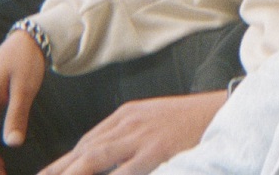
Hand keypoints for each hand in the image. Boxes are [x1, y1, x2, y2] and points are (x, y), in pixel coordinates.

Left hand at [37, 91, 228, 174]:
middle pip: (83, 152)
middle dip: (57, 171)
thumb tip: (104, 153)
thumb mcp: (153, 118)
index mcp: (126, 114)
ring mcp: (139, 138)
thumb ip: (129, 133)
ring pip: (93, 160)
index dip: (63, 163)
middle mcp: (127, 124)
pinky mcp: (154, 152)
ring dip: (71, 174)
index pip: (86, 142)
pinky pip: (123, 173)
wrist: (221, 110)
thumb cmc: (188, 119)